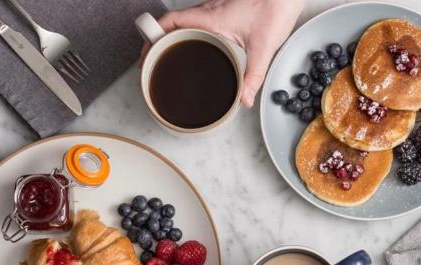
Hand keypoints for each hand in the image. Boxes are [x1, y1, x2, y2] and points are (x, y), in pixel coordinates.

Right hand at [145, 0, 303, 106]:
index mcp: (210, 18)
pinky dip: (190, 34)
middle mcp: (209, 11)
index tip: (145, 52)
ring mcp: (216, 10)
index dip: (153, 35)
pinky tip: (197, 49)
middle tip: (152, 60)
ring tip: (168, 58)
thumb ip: (252, 77)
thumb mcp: (263, 49)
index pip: (171, 22)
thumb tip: (243, 100)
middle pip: (173, 24)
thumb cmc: (275, 8)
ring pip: (185, 22)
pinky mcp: (226, 11)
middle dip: (159, 41)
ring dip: (174, 37)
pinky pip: (199, 22)